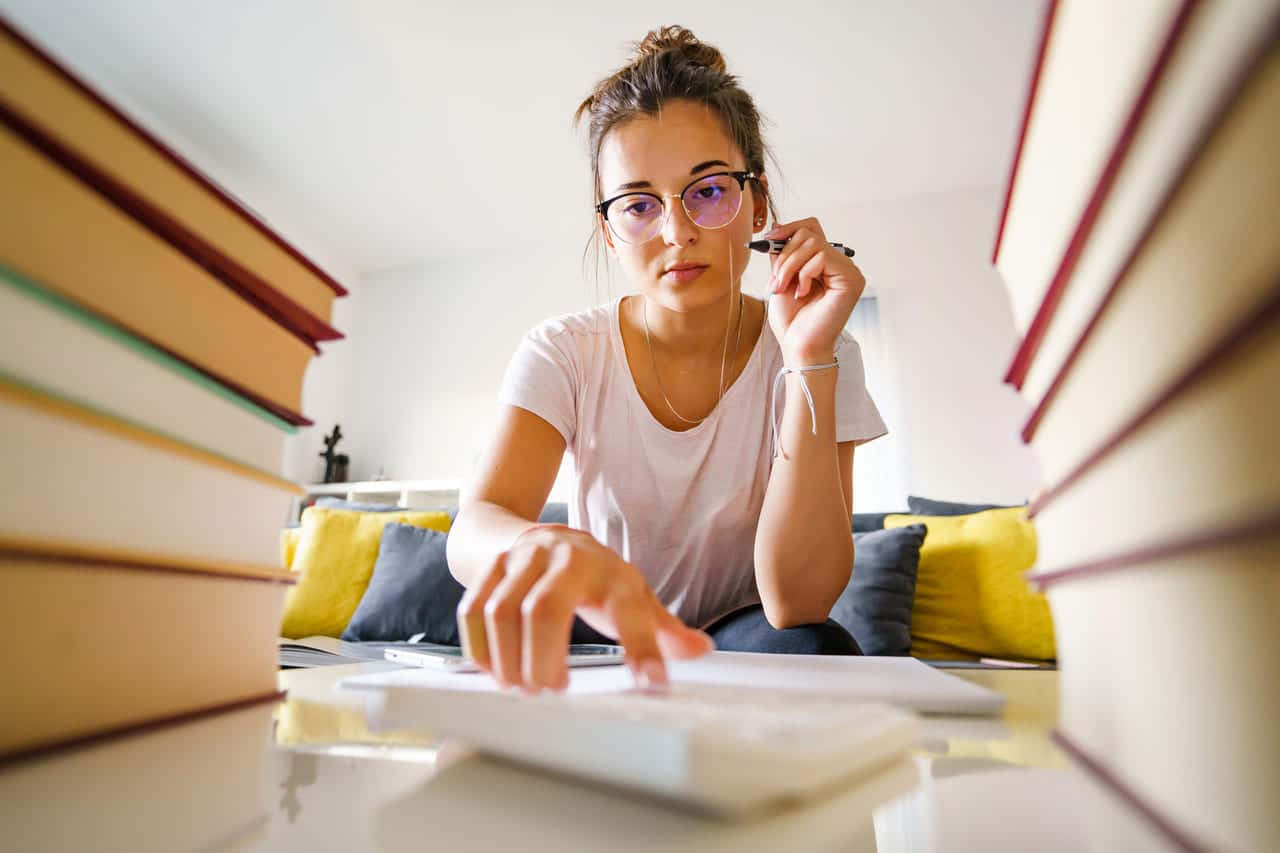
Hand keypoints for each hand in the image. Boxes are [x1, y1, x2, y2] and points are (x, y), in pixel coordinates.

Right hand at [456, 526, 713, 691]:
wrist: (538, 533)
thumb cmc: (591, 575)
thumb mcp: (631, 593)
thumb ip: (661, 627)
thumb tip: (701, 650)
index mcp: (609, 570)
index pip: (629, 611)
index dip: (642, 648)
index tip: (652, 684)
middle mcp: (563, 557)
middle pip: (544, 610)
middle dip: (543, 659)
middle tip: (551, 692)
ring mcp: (520, 559)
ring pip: (501, 611)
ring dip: (508, 658)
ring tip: (522, 688)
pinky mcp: (489, 567)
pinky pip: (473, 609)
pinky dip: (480, 648)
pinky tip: (496, 673)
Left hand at [764, 218, 865, 362]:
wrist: (798, 346)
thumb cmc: (792, 321)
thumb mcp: (781, 278)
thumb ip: (783, 253)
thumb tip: (777, 227)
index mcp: (825, 263)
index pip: (811, 228)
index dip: (789, 228)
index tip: (769, 240)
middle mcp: (840, 264)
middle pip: (809, 233)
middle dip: (785, 255)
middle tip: (777, 281)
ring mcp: (848, 271)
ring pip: (813, 243)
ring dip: (790, 266)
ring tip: (785, 288)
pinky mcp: (851, 279)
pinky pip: (822, 256)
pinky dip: (804, 273)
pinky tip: (803, 293)